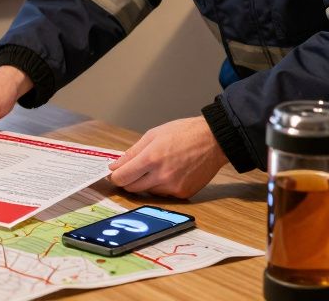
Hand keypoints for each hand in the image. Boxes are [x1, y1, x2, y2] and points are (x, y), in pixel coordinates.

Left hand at [107, 117, 226, 197]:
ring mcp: (173, 187)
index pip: (122, 177)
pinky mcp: (183, 194)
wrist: (214, 141)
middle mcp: (161, 176)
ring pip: (147, 192)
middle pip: (132, 188)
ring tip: (156, 167)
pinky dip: (161, 186)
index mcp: (151, 158)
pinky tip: (169, 172)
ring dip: (145, 183)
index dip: (115, 176)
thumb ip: (132, 153)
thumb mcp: (153, 135)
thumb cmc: (184, 133)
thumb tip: (116, 165)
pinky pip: (163, 195)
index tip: (114, 173)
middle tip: (131, 171)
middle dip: (128, 180)